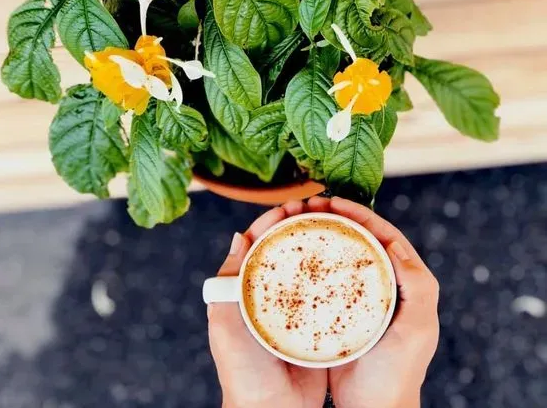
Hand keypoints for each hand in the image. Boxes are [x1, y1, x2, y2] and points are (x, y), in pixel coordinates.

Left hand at [207, 201, 327, 407]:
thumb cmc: (243, 373)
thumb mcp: (226, 326)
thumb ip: (226, 285)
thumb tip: (238, 236)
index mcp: (246, 290)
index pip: (258, 245)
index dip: (272, 221)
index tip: (291, 206)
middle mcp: (272, 294)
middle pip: (287, 250)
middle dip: (301, 225)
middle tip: (320, 209)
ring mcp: (296, 307)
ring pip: (310, 267)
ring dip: (322, 244)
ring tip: (340, 225)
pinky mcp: (318, 322)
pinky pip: (328, 291)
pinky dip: (337, 273)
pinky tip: (352, 260)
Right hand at [309, 197, 439, 407]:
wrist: (373, 407)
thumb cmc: (398, 372)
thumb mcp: (418, 329)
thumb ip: (418, 288)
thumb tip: (397, 245)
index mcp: (405, 281)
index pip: (384, 234)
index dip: (360, 213)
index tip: (333, 202)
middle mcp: (382, 282)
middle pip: (359, 238)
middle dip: (336, 217)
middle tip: (309, 206)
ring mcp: (359, 294)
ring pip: (341, 254)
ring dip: (321, 233)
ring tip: (296, 221)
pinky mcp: (338, 308)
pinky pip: (325, 276)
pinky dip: (312, 260)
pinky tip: (293, 254)